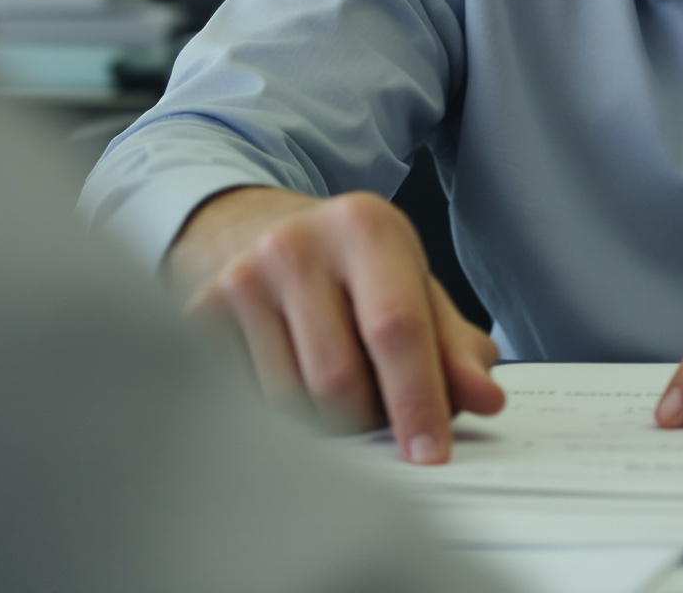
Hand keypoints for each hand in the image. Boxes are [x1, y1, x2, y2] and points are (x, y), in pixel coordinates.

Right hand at [166, 185, 504, 463]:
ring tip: (331, 387)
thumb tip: (484, 397)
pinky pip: (243, 402)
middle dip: (367, 418)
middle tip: (377, 409)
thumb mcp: (413, 289)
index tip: (429, 455)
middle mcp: (296, 244)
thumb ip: (454, 348)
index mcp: (365, 227)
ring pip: (289, 402)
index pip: (397, 329)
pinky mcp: (199, 313)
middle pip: (339, 380)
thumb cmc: (349, 269)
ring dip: (321, 423)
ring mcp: (240, 277)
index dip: (417, 401)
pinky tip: (286, 378)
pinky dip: (274, 416)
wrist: (257, 232)